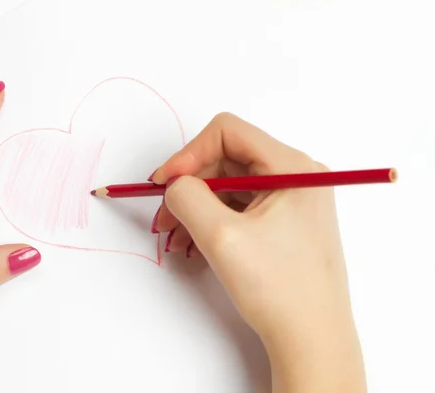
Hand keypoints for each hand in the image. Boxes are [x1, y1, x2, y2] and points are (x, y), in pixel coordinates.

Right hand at [151, 113, 365, 391]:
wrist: (312, 341)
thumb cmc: (279, 289)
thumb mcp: (222, 236)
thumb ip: (188, 197)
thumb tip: (173, 184)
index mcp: (293, 168)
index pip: (228, 133)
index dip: (189, 153)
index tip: (164, 183)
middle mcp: (296, 177)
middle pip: (225, 161)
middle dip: (188, 187)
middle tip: (163, 218)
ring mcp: (291, 201)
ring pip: (228, 187)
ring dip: (195, 208)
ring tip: (175, 239)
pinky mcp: (283, 223)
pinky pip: (239, 208)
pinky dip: (211, 222)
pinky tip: (193, 244)